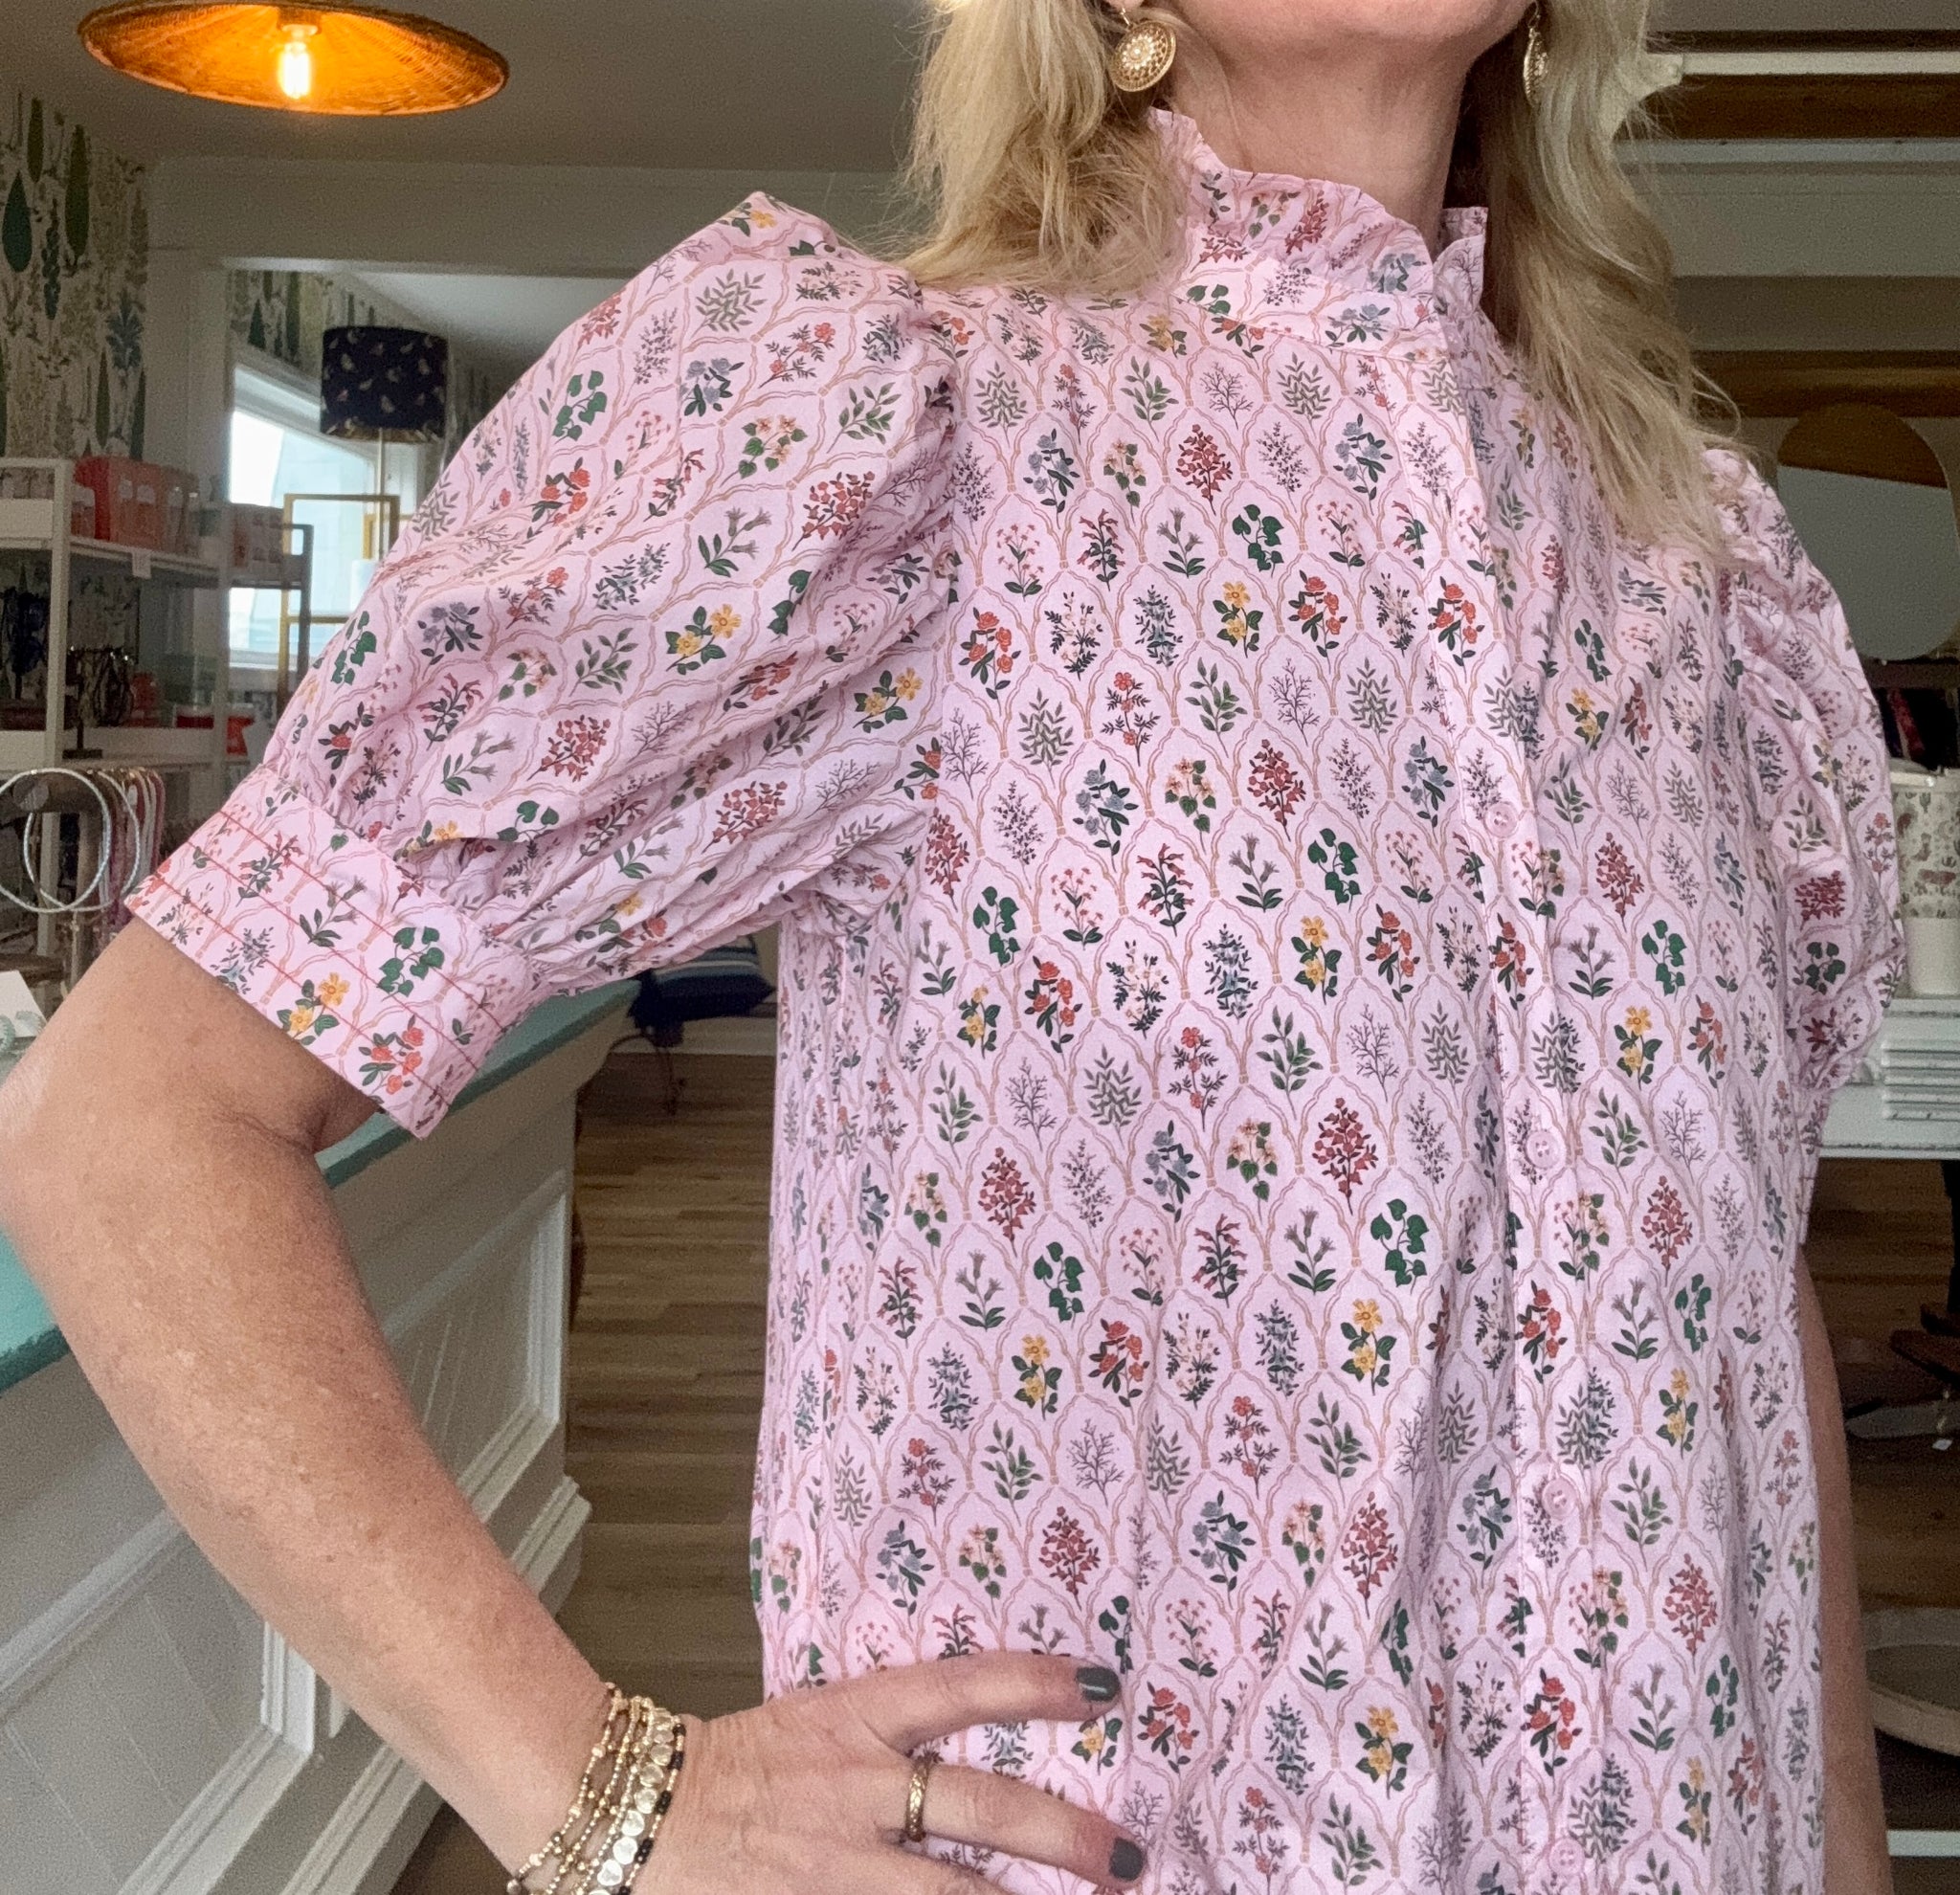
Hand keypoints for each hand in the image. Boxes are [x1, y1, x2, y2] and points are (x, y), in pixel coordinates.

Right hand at [643, 1652, 1145, 1891]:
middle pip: (983, 1808)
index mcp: (857, 1719)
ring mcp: (840, 1863)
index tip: (1104, 1684)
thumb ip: (892, 1735)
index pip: (961, 1688)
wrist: (640, 1814)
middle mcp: (859, 1787)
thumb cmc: (741, 1766)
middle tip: (1130, 1858)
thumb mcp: (819, 1723)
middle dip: (1065, 1836)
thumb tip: (975, 1748)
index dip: (1034, 1682)